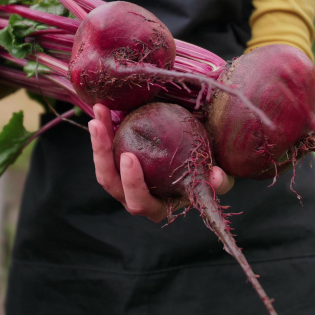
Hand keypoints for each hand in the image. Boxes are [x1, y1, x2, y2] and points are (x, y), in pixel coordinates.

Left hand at [88, 104, 233, 222]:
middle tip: (100, 127)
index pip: (138, 201)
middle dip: (102, 155)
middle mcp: (134, 197)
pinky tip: (102, 108)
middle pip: (110, 182)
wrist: (196, 165)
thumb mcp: (215, 179)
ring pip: (103, 164)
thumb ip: (217, 181)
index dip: (132, 184)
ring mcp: (123, 181)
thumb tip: (217, 176)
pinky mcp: (117, 163)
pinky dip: (103, 128)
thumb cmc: (204, 176)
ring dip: (97, 138)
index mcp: (155, 207)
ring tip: (99, 111)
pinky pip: (105, 148)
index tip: (130, 158)